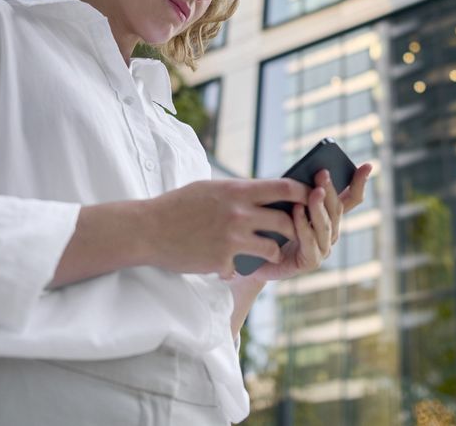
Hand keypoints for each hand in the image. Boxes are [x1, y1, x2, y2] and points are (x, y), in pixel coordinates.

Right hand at [143, 179, 309, 277]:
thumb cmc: (179, 206)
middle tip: (292, 233)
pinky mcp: (222, 260)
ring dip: (273, 252)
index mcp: (237, 190)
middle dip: (294, 228)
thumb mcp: (211, 189)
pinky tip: (228, 264)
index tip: (308, 197)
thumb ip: (239, 192)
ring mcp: (232, 238)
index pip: (284, 187)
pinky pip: (245, 266)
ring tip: (267, 253)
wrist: (148, 229)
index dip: (302, 192)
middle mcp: (239, 213)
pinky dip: (240, 267)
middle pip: (286, 221)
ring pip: (273, 248)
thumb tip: (264, 192)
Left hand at [247, 163, 373, 282]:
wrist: (255, 258)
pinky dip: (304, 225)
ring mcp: (322, 249)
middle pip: (337, 209)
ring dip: (319, 207)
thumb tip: (309, 169)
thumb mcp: (287, 203)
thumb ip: (300, 191)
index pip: (351, 199)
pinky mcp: (310, 262)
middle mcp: (330, 233)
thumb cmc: (271, 226)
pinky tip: (297, 211)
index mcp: (330, 217)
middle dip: (330, 190)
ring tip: (314, 191)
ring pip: (325, 225)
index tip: (367, 165)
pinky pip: (309, 242)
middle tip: (322, 173)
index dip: (359, 183)